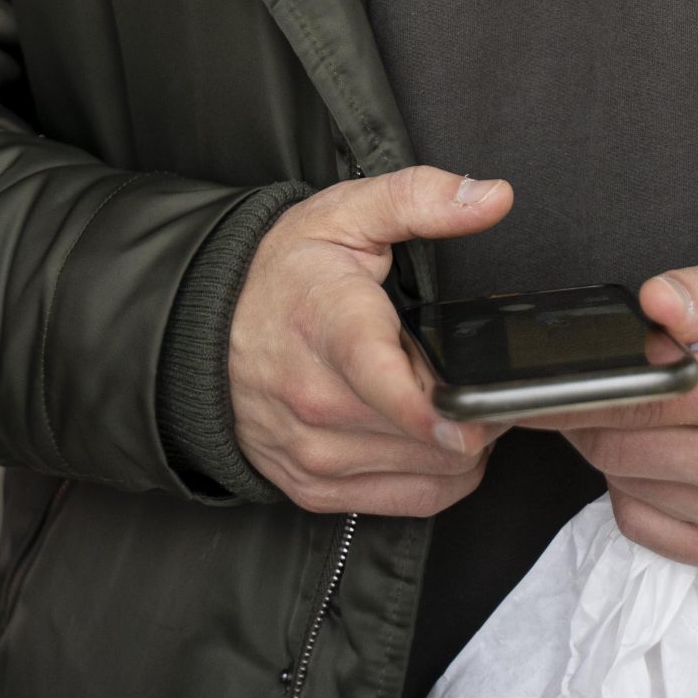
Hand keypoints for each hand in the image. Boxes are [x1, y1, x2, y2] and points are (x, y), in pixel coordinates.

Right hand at [229, 165, 512, 516]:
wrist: (204, 328)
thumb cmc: (285, 270)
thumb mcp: (348, 213)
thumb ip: (422, 199)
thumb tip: (493, 197)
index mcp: (331, 324)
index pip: (382, 378)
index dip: (433, 407)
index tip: (477, 418)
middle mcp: (317, 400)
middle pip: (429, 433)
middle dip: (477, 406)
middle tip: (488, 369)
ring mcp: (314, 452)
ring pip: (432, 471)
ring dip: (464, 441)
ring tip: (460, 394)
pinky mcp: (315, 489)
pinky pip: (414, 500)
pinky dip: (444, 472)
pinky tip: (441, 434)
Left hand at [552, 236, 697, 576]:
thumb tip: (651, 302)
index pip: (643, 401)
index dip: (581, 390)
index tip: (543, 382)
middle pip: (624, 452)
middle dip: (588, 418)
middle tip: (583, 387)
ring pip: (630, 492)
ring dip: (612, 454)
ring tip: (632, 415)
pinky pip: (651, 529)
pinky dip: (635, 493)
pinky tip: (656, 455)